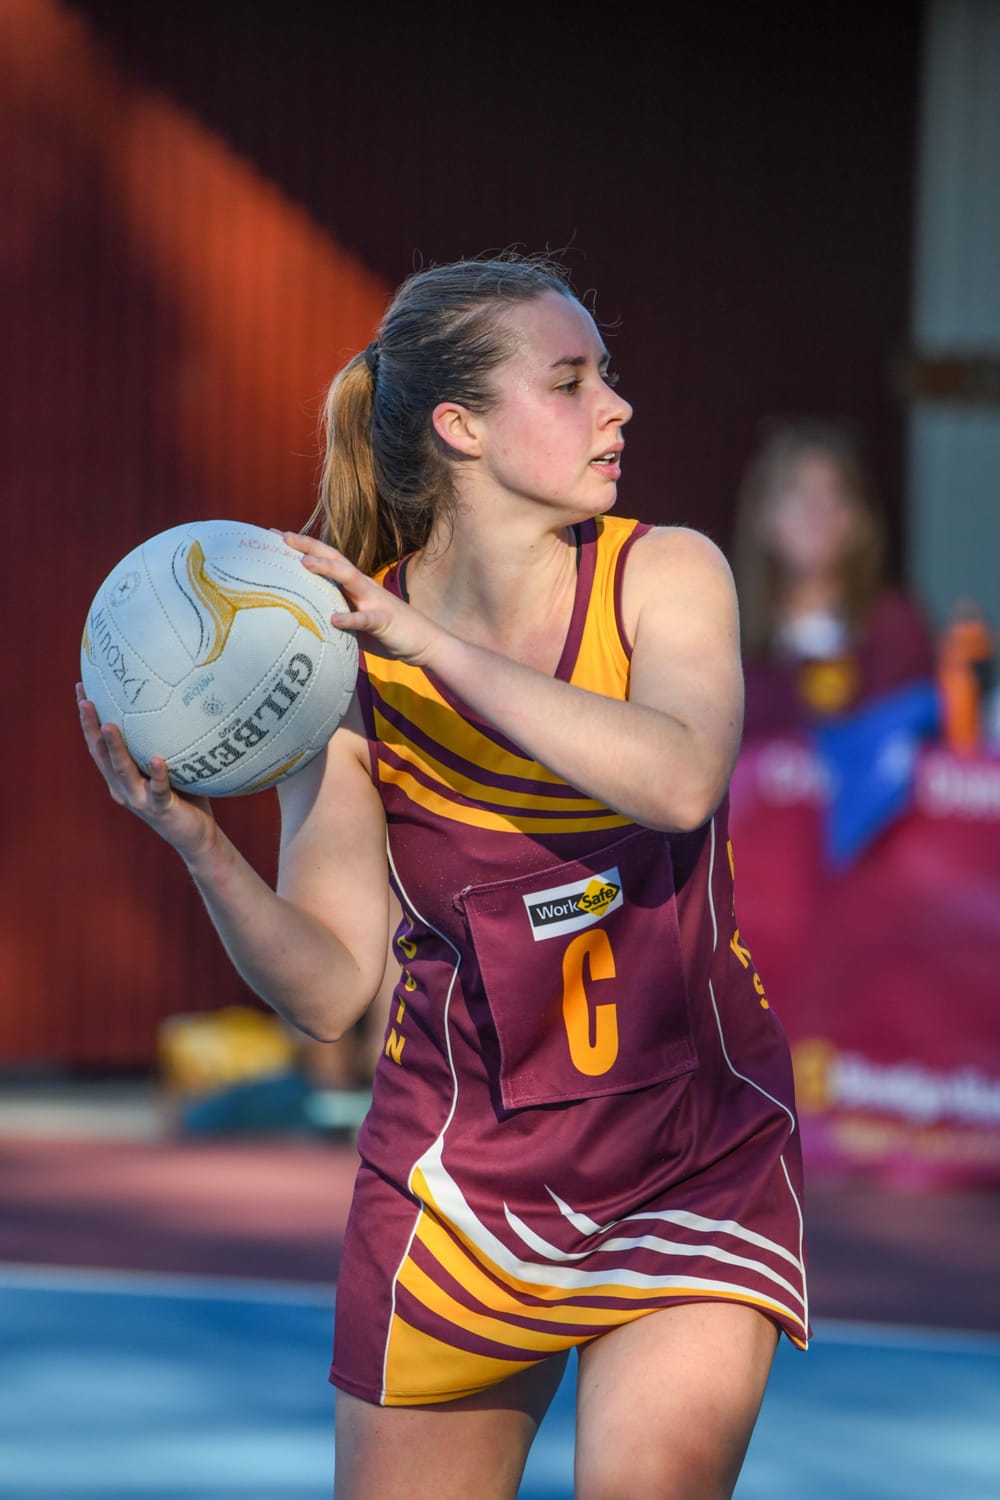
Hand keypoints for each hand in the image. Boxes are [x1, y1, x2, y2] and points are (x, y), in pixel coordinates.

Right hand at [76, 683, 216, 863]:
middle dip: (91, 726)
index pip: (98, 744)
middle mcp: (123, 788)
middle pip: (101, 754)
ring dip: (114, 747)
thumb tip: (174, 700)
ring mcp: (139, 800)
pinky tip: (157, 759)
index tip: (82, 688)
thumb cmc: (185, 796)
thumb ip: (164, 742)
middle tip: (85, 699)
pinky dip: (157, 774)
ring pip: (122, 771)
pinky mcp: (161, 810)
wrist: (196, 838)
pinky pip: (158, 790)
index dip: (88, 718)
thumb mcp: (170, 765)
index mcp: (120, 777)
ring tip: (109, 724)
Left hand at [282, 533, 442, 665]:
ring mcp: (374, 601)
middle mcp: (363, 587)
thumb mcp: (356, 620)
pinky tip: (334, 619)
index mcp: (354, 586)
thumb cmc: (388, 632)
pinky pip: (366, 619)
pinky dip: (350, 618)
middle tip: (282, 536)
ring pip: (349, 578)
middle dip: (308, 545)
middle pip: (334, 558)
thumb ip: (337, 613)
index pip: (326, 559)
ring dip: (327, 569)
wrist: (425, 642)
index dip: (303, 547)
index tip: (275, 536)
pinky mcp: (384, 622)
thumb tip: (306, 617)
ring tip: (304, 564)